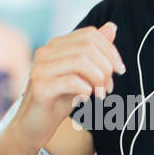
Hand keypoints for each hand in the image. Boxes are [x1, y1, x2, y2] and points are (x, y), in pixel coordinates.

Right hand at [13, 22, 126, 149]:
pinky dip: (86, 90)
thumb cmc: (58, 100)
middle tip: (109, 87)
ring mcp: (40, 69)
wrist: (33, 127)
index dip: (110, 51)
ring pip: (81, 61)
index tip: (120, 70)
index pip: (90, 35)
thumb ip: (95, 52)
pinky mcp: (40, 87)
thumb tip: (112, 27)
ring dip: (99, 79)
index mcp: (55, 46)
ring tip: (101, 94)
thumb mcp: (82, 75)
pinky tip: (86, 99)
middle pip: (88, 46)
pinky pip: (72, 81)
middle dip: (106, 67)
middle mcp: (45, 52)